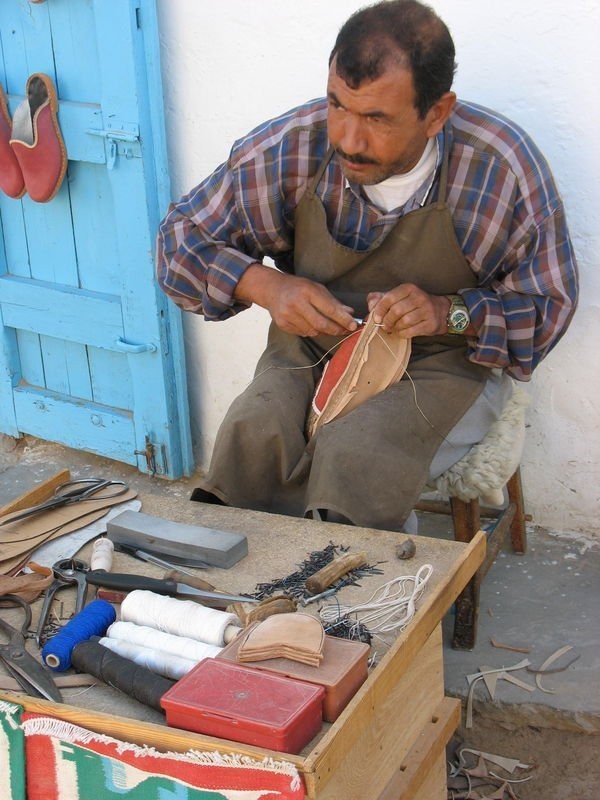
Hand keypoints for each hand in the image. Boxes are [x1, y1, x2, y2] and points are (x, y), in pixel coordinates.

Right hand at [235, 264, 357, 335]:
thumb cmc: (298, 287)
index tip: (353, 325)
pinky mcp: (283, 324)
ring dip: (324, 331)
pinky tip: (312, 324)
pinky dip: (312, 331)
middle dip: (336, 329)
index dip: (343, 319)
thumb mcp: (316, 288)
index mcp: (307, 291)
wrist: (272, 289)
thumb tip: (350, 313)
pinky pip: (303, 333)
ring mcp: (288, 315)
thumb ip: (333, 301)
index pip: (329, 309)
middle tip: (345, 331)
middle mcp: (296, 303)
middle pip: (321, 324)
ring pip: (313, 331)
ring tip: (328, 326)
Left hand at [367, 283, 449, 335]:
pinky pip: (411, 331)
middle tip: (384, 326)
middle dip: (387, 321)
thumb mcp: (398, 297)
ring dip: (395, 328)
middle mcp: (418, 297)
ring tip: (393, 329)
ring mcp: (426, 310)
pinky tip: (401, 332)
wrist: (439, 311)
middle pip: (396, 311)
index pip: (389, 298)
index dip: (380, 309)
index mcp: (408, 288)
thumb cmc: (413, 304)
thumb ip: (380, 298)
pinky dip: (402, 334)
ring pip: (404, 322)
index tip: (376, 318)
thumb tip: (370, 306)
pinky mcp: (430, 323)